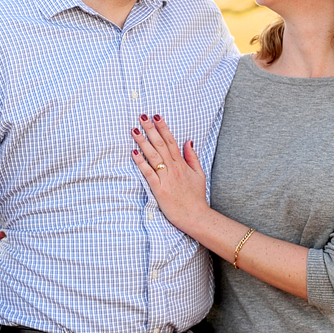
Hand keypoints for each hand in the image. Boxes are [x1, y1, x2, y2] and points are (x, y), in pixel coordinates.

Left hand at [131, 114, 207, 234]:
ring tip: (134, 130)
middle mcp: (173, 168)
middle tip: (142, 117)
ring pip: (153, 156)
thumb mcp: (199, 174)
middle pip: (160, 145)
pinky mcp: (159, 189)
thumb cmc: (196, 197)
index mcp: (181, 164)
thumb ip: (192, 157)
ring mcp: (166, 178)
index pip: (171, 141)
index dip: (163, 128)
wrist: (195, 216)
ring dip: (143, 142)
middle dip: (150, 130)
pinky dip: (141, 163)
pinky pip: (148, 173)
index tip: (156, 116)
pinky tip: (134, 153)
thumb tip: (188, 141)